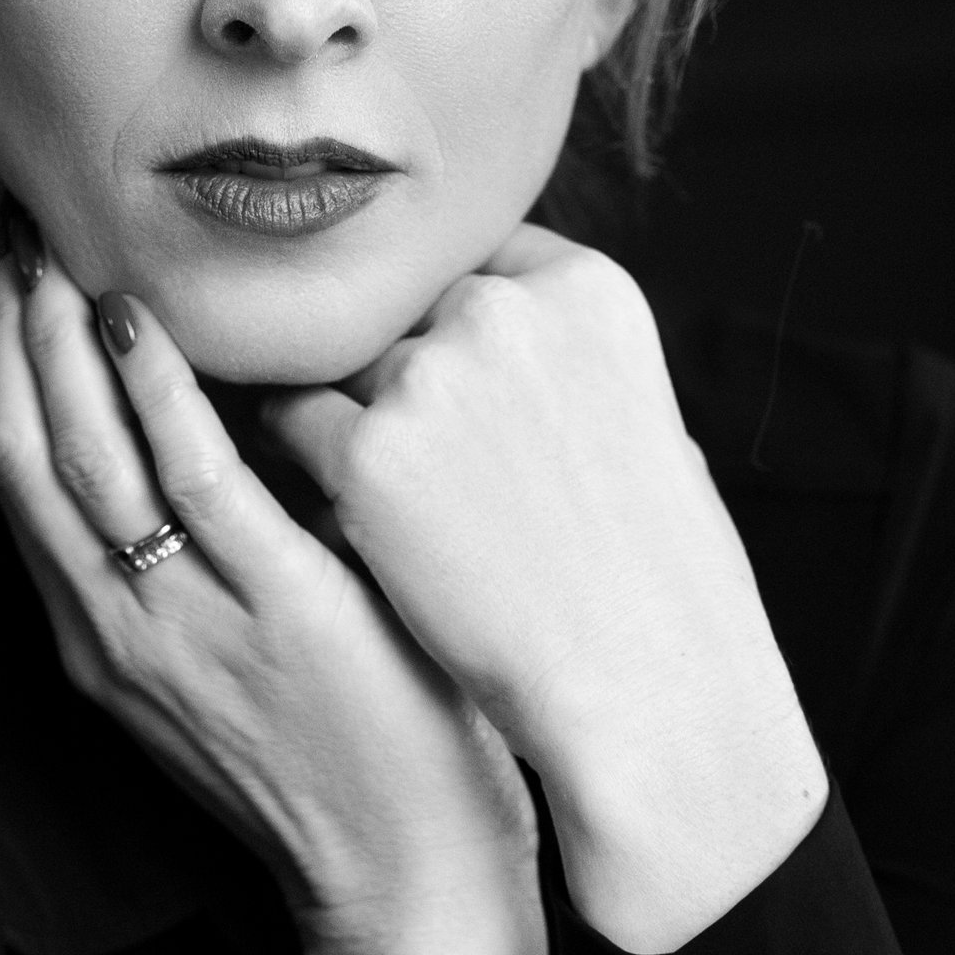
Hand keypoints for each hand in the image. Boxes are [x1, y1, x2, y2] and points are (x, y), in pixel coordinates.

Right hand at [0, 247, 553, 954]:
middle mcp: (117, 637)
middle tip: (16, 233)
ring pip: (84, 460)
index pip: (19, 488)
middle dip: (8, 337)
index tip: (7, 286)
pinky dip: (156, 393)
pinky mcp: (278, 613)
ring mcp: (188, 627)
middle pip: (26, 459)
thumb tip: (215, 445)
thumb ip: (199, 580)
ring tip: (55, 251)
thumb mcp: (231, 676)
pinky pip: (194, 482)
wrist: (408, 892)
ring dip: (55, 343)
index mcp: (101, 648)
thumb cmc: (346, 771)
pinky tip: (136, 323)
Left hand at [266, 228, 827, 953]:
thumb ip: (567, 369)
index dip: (455, 327)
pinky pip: (292, 430)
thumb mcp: (650, 429)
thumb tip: (504, 352)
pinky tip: (334, 515)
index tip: (458, 383)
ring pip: (340, 369)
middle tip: (416, 454)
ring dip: (346, 419)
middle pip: (401, 312)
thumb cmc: (662, 583)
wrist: (648, 692)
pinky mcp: (366, 457)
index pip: (474, 262)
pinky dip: (302, 468)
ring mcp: (430, 377)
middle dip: (401, 375)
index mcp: (589, 290)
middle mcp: (506, 309)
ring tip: (382, 494)